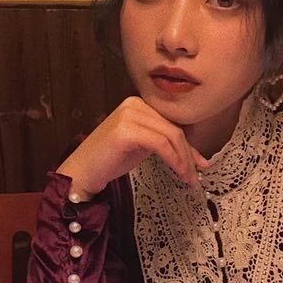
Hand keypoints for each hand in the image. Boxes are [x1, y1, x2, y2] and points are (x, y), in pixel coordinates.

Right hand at [57, 96, 209, 198]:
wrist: (81, 172)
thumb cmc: (109, 161)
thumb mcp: (143, 147)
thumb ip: (164, 143)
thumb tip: (194, 154)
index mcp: (138, 103)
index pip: (172, 124)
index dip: (189, 145)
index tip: (200, 163)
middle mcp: (134, 104)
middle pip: (174, 129)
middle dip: (189, 154)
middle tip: (195, 175)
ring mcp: (129, 115)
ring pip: (171, 136)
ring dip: (184, 159)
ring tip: (189, 178)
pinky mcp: (127, 130)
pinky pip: (161, 144)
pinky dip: (174, 159)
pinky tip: (178, 172)